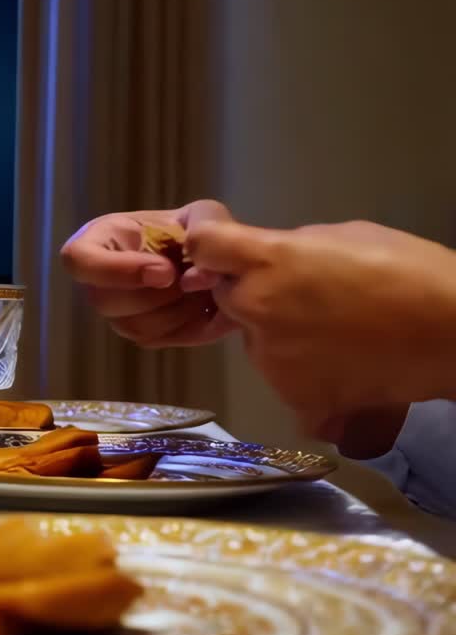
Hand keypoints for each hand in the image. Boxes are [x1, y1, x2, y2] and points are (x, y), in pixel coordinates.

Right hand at [60, 200, 236, 346]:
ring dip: (174, 311)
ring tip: (201, 291)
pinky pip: (150, 339)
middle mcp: (98, 278)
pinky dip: (182, 327)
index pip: (78, 259)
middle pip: (102, 300)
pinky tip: (200, 307)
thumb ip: (201, 230)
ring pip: (129, 325)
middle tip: (191, 281)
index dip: (116, 271)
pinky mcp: (135, 331)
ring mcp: (114, 310)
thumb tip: (190, 276)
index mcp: (102, 237)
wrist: (213, 261)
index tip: (165, 272)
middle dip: (155, 295)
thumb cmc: (199, 230)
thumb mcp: (205, 215)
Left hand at [186, 219, 455, 438]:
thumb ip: (290, 247)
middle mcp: (257, 310)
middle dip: (252, 291)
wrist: (455, 334)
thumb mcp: (344, 237)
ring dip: (279, 333)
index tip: (217, 243)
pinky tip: (342, 362)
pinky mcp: (293, 397)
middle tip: (305, 293)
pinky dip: (304, 372)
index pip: (204, 245)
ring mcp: (271, 360)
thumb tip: (265, 258)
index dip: (207, 240)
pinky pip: (283, 378)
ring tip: (336, 330)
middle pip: (228, 296)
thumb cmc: (407, 272)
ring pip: (254, 339)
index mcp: (268, 263)